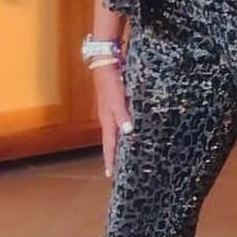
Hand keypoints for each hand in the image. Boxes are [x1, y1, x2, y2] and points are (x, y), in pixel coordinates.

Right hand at [92, 62, 131, 176]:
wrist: (105, 61)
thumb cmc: (110, 80)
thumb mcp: (116, 98)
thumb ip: (122, 114)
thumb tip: (128, 132)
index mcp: (107, 119)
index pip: (109, 144)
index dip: (110, 159)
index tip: (110, 175)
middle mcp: (108, 118)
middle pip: (111, 141)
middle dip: (114, 155)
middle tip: (119, 170)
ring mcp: (111, 110)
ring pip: (116, 132)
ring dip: (120, 144)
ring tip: (125, 155)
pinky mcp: (116, 102)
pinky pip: (120, 121)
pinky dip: (124, 130)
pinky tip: (131, 131)